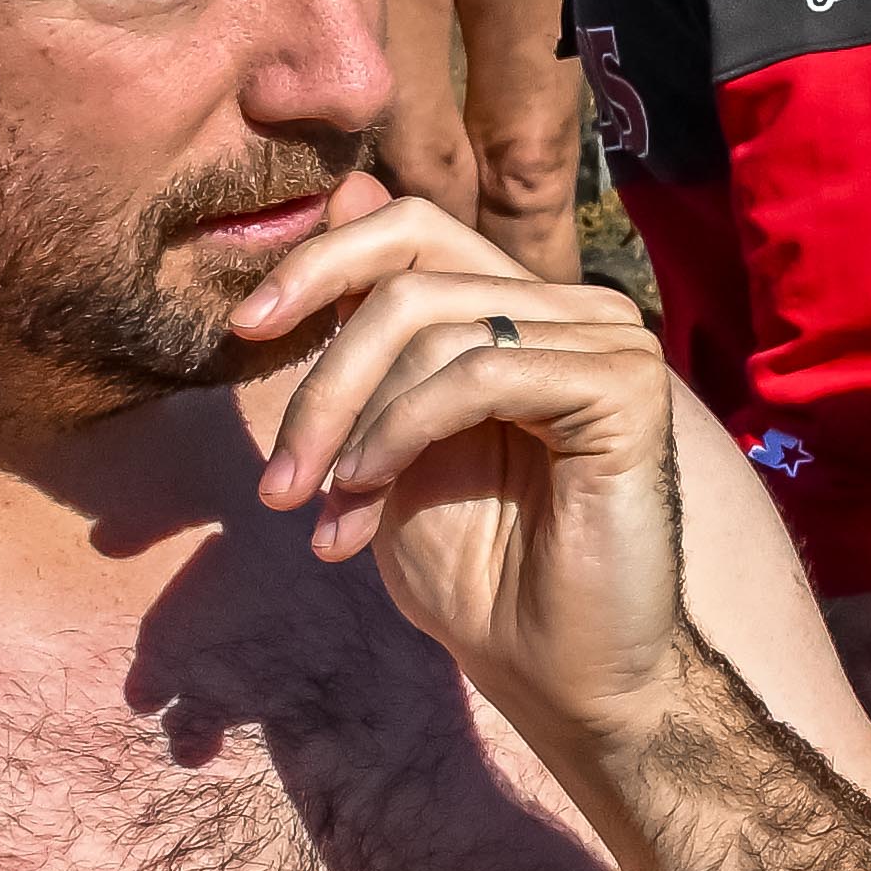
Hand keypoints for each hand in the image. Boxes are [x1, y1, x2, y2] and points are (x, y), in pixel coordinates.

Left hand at [229, 184, 707, 766]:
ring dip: (351, 422)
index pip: (415, 228)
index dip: (322, 259)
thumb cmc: (485, 579)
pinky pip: (482, 372)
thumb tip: (343, 192)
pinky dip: (403, 432)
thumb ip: (367, 344)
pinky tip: (369, 494)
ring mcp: (605, 343)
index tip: (245, 330)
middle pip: (409, 276)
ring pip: (434, 325)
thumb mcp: (389, 448)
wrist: (569, 678)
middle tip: (275, 483)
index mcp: (520, 315)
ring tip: (325, 511)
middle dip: (319, 375)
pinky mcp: (625, 388)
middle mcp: (570, 312)